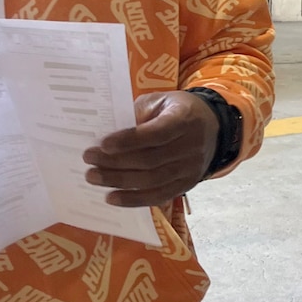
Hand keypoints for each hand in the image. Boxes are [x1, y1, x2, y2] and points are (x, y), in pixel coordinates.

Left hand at [83, 91, 219, 206]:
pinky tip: (113, 198)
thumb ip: (137, 114)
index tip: (103, 144)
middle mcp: (192, 146)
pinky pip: (159, 196)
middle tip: (89, 162)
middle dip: (116, 163)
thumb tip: (107, 135)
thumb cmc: (177, 110)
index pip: (156, 133)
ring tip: (94, 178)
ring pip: (152, 181)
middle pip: (150, 160)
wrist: (212, 126)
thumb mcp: (159, 101)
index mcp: (185, 119)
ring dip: (120, 182)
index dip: (129, 140)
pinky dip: (134, 200)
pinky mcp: (187, 184)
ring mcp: (191, 168)